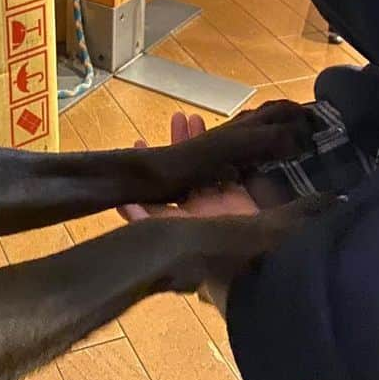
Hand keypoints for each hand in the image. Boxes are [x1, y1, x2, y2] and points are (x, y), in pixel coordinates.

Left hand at [119, 112, 260, 314]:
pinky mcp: (242, 200)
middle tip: (176, 118)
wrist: (255, 261)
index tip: (141, 141)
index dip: (150, 170)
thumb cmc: (211, 251)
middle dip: (178, 145)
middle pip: (183, 173)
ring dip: (200, 143)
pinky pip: (232, 172)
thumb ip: (149, 221)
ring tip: (193, 117)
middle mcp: (196, 210)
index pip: (157, 192)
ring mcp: (220, 204)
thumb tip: (123, 204)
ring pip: (206, 167)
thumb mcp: (175, 234)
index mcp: (178, 219)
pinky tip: (223, 135)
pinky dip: (226, 154)